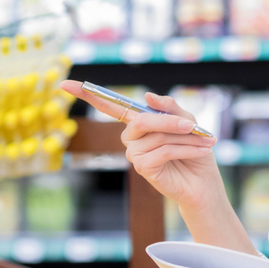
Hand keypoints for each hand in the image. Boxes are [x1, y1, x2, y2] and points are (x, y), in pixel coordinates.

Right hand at [59, 80, 221, 209]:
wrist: (204, 183)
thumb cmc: (195, 150)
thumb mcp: (187, 122)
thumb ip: (169, 107)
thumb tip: (147, 95)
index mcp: (138, 122)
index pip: (110, 106)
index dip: (87, 94)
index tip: (64, 84)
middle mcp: (131, 138)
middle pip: (140, 120)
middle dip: (168, 121)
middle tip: (192, 126)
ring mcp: (134, 154)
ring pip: (156, 136)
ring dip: (184, 138)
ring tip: (204, 143)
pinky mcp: (143, 169)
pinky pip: (162, 151)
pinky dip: (185, 149)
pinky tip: (200, 151)